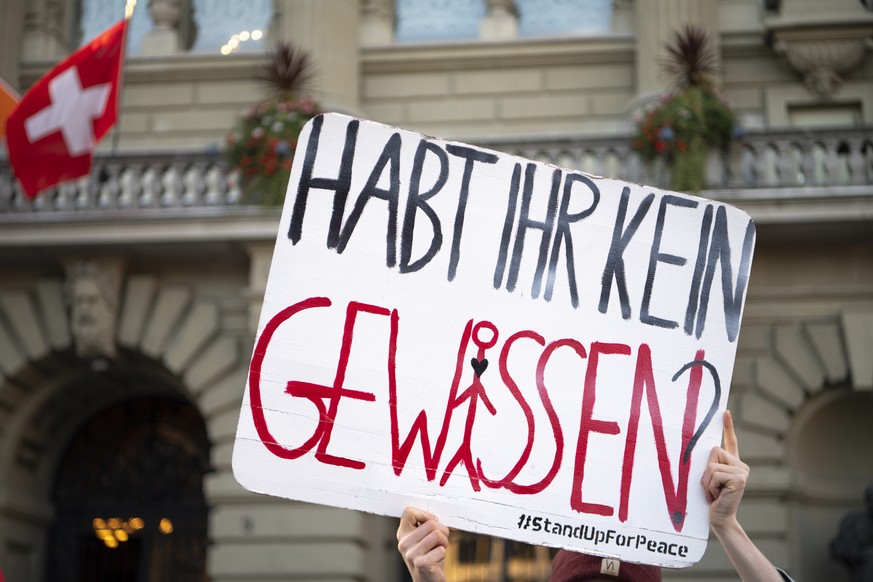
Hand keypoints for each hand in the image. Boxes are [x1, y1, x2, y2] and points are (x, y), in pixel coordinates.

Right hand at [397, 506, 449, 581]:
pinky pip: (441, 550)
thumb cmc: (429, 556)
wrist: (427, 580)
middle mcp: (403, 543)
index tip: (432, 522)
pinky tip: (436, 560)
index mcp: (402, 533)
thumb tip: (433, 516)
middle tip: (439, 541)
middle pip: (430, 523)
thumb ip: (424, 525)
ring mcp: (411, 554)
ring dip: (444, 542)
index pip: (409, 511)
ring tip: (438, 549)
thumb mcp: (423, 538)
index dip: (425, 514)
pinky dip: (443, 554)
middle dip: (442, 531)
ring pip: (437, 535)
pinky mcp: (421, 564)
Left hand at [701, 410, 749, 531]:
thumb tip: (702, 450)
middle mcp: (740, 465)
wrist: (720, 517)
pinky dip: (711, 486)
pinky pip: (714, 473)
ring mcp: (742, 471)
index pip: (731, 441)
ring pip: (712, 463)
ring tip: (714, 492)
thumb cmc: (711, 498)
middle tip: (711, 486)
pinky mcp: (740, 478)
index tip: (725, 411)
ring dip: (707, 480)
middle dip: (706, 470)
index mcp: (732, 463)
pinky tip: (718, 495)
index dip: (728, 426)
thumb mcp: (708, 478)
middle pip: (714, 451)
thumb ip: (710, 465)